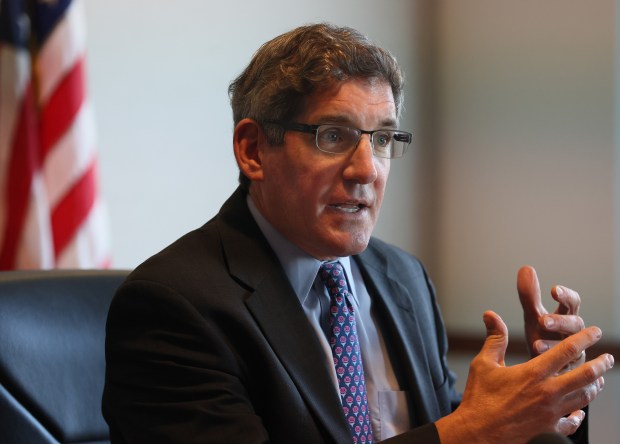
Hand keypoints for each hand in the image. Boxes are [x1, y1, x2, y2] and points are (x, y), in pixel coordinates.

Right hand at [435, 311, 613, 442]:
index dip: (585, 339)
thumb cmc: (479, 398)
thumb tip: (491, 314)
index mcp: (534, 373)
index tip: (595, 332)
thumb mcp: (483, 364)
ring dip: (594, 387)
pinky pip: (571, 423)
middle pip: (585, 376)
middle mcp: (548, 392)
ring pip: (583, 398)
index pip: (567, 351)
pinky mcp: (548, 428)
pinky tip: (580, 413)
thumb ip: (494, 338)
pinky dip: (579, 417)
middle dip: (601, 365)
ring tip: (599, 380)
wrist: (477, 432)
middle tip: (608, 358)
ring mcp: (551, 412)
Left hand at [518, 266, 584, 364]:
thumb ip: (529, 295)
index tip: (553, 290)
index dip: (566, 295)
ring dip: (554, 345)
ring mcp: (576, 352)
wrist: (543, 369)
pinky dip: (556, 366)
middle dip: (560, 321)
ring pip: (574, 347)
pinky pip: (568, 368)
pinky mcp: (571, 371)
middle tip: (543, 321)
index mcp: (566, 316)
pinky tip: (540, 363)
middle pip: (575, 323)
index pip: (573, 301)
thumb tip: (526, 268)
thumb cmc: (542, 335)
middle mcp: (574, 333)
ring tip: (536, 345)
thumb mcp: (534, 315)